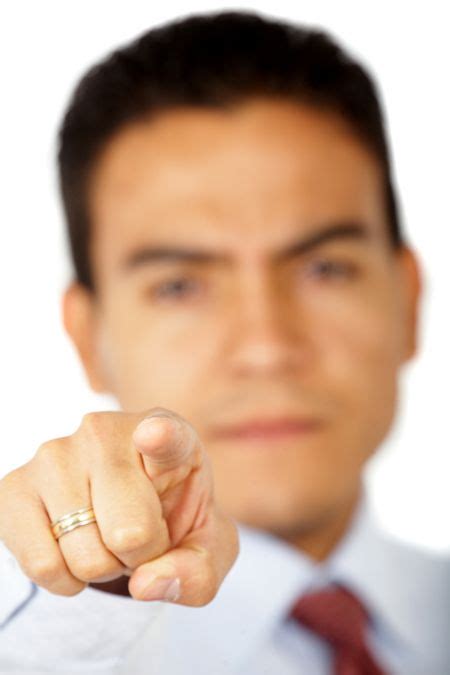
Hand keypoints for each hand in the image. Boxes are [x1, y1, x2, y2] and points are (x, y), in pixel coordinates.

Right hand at [0, 407, 238, 604]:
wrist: (125, 514)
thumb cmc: (172, 519)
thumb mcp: (208, 546)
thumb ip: (198, 569)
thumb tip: (146, 583)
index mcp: (169, 434)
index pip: (165, 435)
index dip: (160, 437)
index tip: (154, 435)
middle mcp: (105, 432)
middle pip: (131, 533)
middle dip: (141, 556)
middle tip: (140, 535)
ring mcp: (55, 454)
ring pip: (85, 555)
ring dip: (103, 567)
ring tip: (107, 534)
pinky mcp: (15, 486)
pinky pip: (41, 565)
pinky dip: (65, 580)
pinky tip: (75, 548)